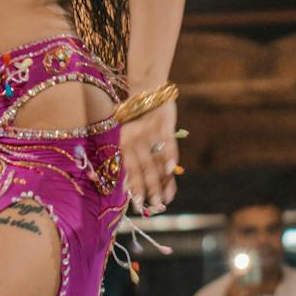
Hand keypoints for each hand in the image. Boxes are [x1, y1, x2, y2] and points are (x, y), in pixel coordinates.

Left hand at [119, 100, 178, 214]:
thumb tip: (126, 185)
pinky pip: (168, 143)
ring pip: (156, 161)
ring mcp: (150, 132)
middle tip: (154, 206)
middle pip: (143, 169)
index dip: (134, 187)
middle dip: (149, 190)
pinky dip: (170, 157)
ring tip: (166, 199)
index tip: (138, 204)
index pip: (130, 169)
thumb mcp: (123, 132)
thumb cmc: (134, 116)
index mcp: (124, 142)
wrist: (146, 88)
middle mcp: (135, 139)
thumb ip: (126, 155)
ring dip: (161, 181)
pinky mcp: (164, 124)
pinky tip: (171, 171)